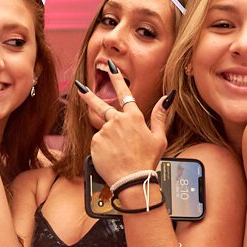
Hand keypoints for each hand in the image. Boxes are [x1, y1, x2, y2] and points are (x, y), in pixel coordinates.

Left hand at [76, 60, 168, 187]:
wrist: (132, 180)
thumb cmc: (147, 160)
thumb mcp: (159, 138)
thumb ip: (160, 116)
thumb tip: (167, 98)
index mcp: (134, 117)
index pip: (124, 93)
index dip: (116, 78)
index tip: (110, 66)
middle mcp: (117, 121)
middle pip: (100, 105)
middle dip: (89, 95)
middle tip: (79, 87)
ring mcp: (105, 131)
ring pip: (104, 132)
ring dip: (109, 140)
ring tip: (118, 154)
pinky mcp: (95, 143)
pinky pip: (98, 143)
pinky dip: (103, 149)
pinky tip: (112, 158)